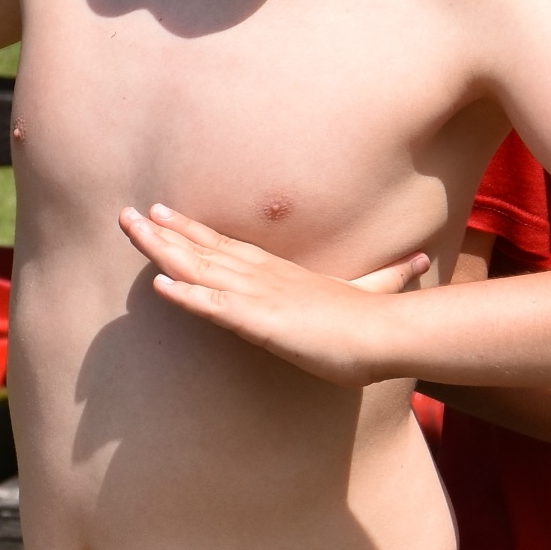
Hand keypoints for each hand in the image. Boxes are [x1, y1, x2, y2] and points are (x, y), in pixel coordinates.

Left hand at [121, 203, 428, 385]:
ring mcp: (260, 297)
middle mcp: (264, 277)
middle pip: (203, 250)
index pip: (227, 247)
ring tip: (130, 232)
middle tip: (128, 215)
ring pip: (200, 269)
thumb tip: (422, 261)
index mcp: (281, 273)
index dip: (192, 231)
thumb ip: (390, 276)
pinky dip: (186, 295)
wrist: (387, 335)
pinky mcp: (262, 322)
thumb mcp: (377, 292)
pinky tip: (158, 286)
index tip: (163, 214)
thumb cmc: (378, 321)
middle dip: (162, 233)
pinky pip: (215, 308)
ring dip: (161, 251)